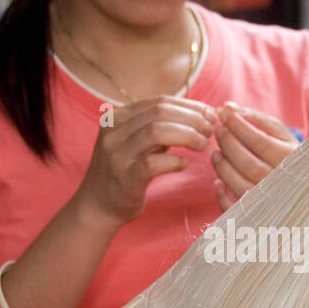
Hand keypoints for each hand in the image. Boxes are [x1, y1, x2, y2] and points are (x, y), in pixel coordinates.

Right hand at [76, 95, 219, 226]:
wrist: (97, 206)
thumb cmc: (126, 171)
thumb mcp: (138, 142)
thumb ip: (161, 126)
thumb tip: (201, 113)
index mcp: (117, 117)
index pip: (159, 101)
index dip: (190, 106)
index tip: (211, 115)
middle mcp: (113, 131)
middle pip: (160, 112)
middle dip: (192, 118)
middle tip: (210, 130)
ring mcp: (116, 154)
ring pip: (157, 131)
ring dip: (187, 135)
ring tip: (203, 145)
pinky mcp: (124, 177)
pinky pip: (153, 163)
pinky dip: (174, 161)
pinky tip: (184, 164)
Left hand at [211, 101, 299, 211]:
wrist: (307, 191)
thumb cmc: (288, 156)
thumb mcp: (280, 135)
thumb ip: (256, 119)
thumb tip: (228, 107)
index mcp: (291, 159)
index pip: (259, 141)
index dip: (238, 126)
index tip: (223, 113)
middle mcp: (282, 182)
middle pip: (247, 163)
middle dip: (227, 144)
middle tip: (217, 130)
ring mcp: (270, 201)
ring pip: (239, 184)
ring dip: (222, 167)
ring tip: (214, 153)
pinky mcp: (257, 216)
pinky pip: (235, 208)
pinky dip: (222, 195)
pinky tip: (218, 182)